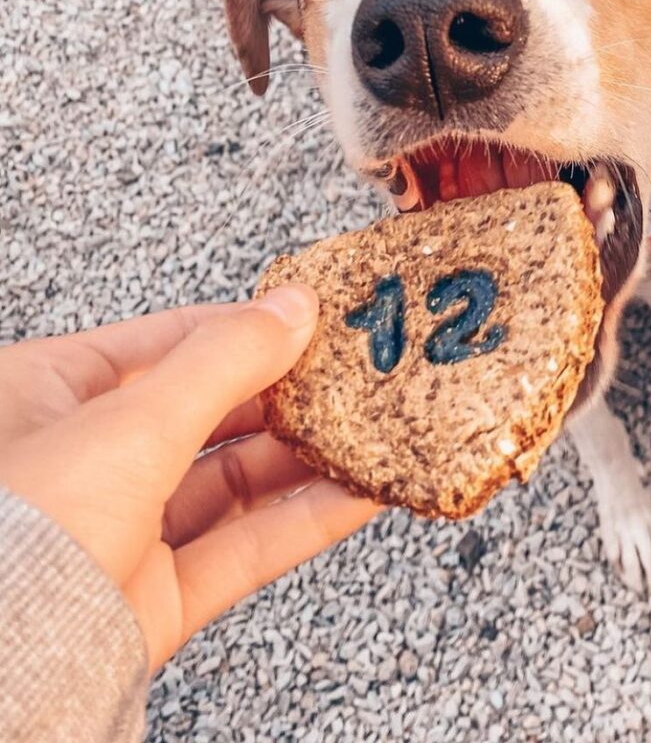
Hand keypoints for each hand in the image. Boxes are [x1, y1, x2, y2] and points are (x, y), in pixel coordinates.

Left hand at [0, 286, 377, 671]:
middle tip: (345, 375)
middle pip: (205, 411)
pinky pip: (242, 547)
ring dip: (303, 459)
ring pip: (229, 481)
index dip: (241, 327)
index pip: (163, 341)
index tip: (306, 319)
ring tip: (365, 432)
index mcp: (44, 395)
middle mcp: (80, 459)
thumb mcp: (132, 422)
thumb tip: (294, 309)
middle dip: (283, 395)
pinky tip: (355, 494)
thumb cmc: (22, 532)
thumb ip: (225, 360)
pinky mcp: (153, 594)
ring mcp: (118, 529)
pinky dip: (303, 521)